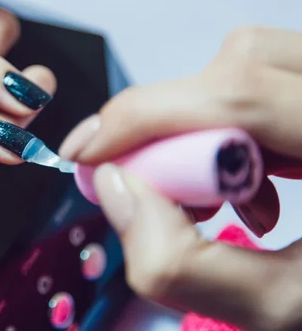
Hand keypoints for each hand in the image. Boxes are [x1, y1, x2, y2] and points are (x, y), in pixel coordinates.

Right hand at [60, 26, 301, 329]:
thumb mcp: (280, 306)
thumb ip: (189, 264)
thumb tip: (117, 192)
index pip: (240, 93)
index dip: (146, 117)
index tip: (90, 153)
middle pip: (240, 66)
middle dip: (171, 126)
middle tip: (149, 185)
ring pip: (247, 65)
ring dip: (200, 127)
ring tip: (210, 197)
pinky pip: (262, 82)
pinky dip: (226, 130)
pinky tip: (242, 190)